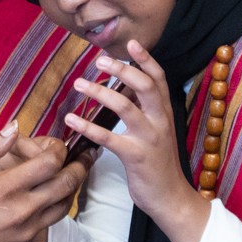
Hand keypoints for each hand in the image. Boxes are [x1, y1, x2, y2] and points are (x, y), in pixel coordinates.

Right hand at [1, 134, 98, 241]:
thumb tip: (15, 128)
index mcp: (5, 187)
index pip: (49, 163)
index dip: (59, 149)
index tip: (57, 144)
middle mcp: (22, 209)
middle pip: (66, 184)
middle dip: (80, 166)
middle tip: (86, 155)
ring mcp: (27, 229)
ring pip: (65, 205)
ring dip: (74, 187)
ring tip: (75, 173)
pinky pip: (50, 220)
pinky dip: (58, 204)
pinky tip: (52, 195)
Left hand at [63, 40, 208, 241]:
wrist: (170, 197)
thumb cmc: (158, 162)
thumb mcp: (157, 130)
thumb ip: (146, 109)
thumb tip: (126, 86)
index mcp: (165, 112)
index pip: (159, 78)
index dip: (146, 59)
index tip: (131, 43)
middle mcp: (160, 121)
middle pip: (144, 85)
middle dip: (121, 69)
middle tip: (98, 61)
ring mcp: (149, 138)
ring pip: (125, 106)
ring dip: (99, 92)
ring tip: (78, 83)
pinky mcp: (136, 156)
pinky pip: (108, 137)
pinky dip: (87, 126)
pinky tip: (71, 119)